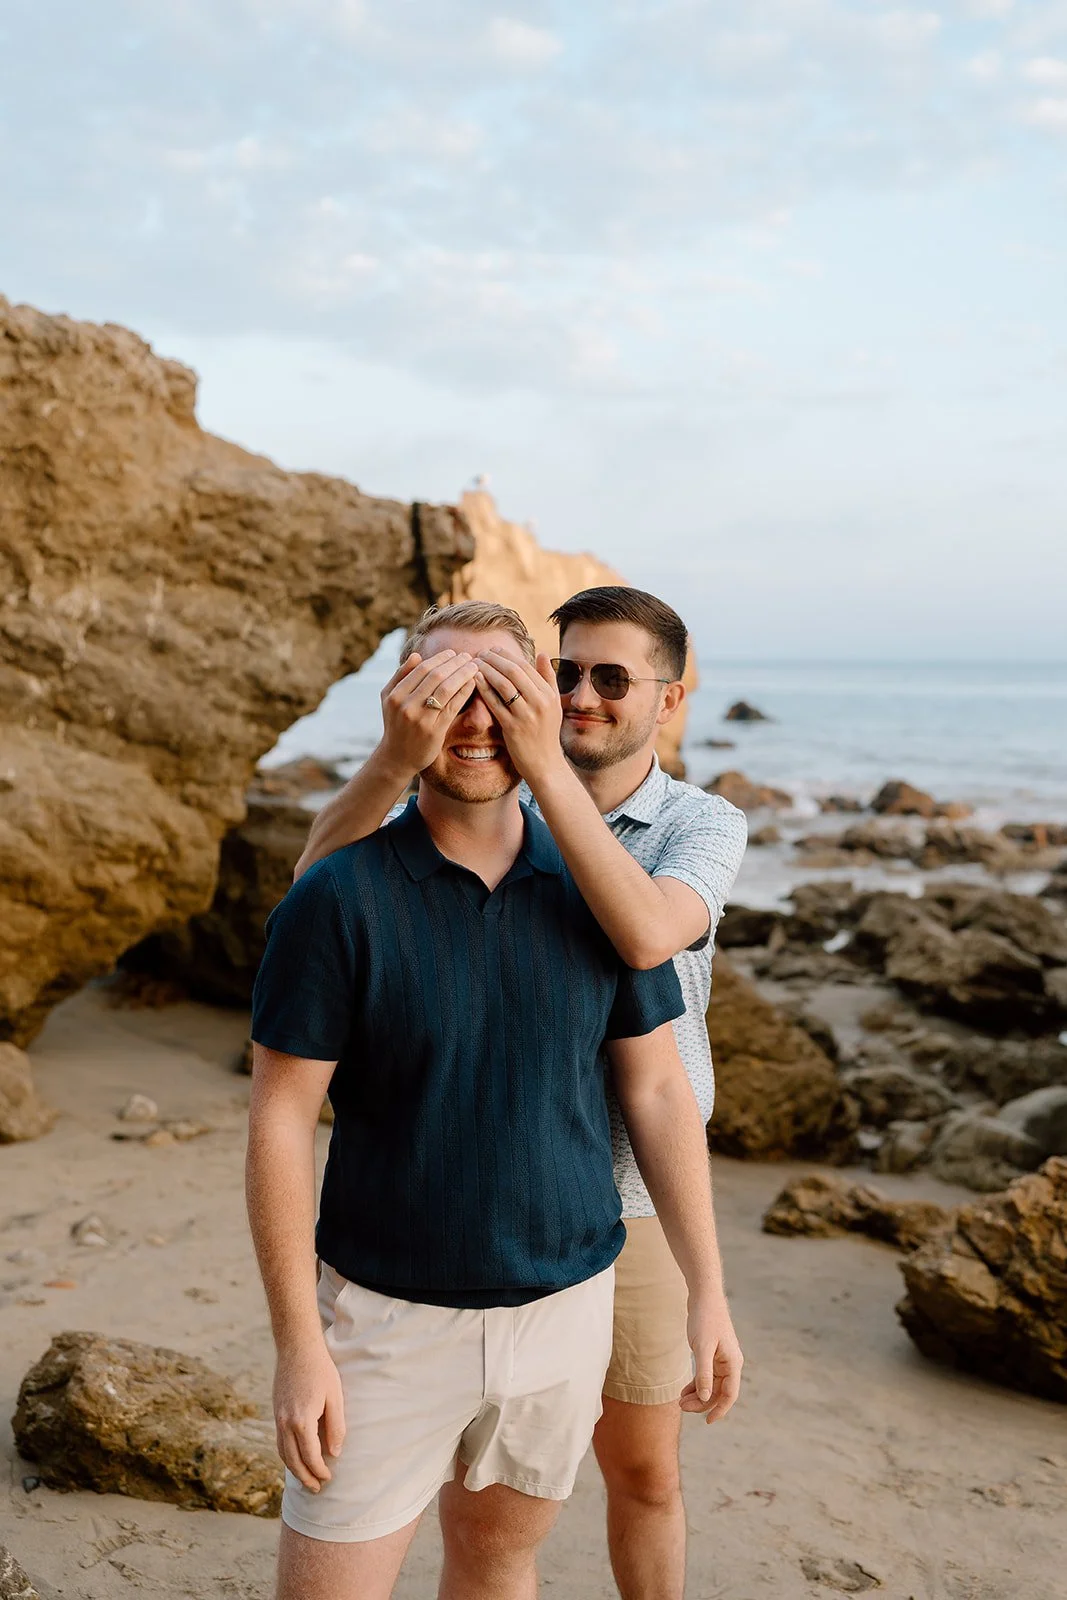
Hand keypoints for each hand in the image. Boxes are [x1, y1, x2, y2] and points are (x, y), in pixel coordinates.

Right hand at [273, 1338, 346, 1490]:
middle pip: (293, 1460)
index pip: (310, 1456)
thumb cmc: (321, 1370)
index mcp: (302, 1421)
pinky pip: (279, 1442)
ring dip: (294, 1469)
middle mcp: (286, 1423)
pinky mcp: (276, 1412)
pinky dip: (286, 1456)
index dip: (320, 1470)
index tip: (329, 1478)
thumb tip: (334, 1453)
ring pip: (283, 1453)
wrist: (297, 1348)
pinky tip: (295, 1458)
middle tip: (316, 1489)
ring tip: (305, 1480)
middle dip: (305, 1477)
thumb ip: (336, 1427)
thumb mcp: (335, 1397)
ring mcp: (278, 1418)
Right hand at [377, 650, 479, 777]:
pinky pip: (453, 705)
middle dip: (455, 663)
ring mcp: (421, 719)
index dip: (440, 658)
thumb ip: (401, 676)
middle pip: (436, 676)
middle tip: (468, 656)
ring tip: (474, 667)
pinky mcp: (435, 731)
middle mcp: (406, 706)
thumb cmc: (396, 723)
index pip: (422, 669)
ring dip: (463, 674)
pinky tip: (473, 683)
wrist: (397, 757)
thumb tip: (417, 655)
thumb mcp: (389, 699)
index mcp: (395, 695)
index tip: (453, 653)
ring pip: (446, 689)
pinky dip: (465, 691)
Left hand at [475, 650, 564, 784]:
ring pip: (504, 685)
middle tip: (481, 653)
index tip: (493, 649)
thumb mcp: (554, 704)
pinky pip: (495, 703)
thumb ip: (548, 678)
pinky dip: (484, 689)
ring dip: (487, 670)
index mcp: (549, 695)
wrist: (545, 764)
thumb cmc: (546, 732)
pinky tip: (475, 680)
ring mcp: (526, 716)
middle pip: (514, 672)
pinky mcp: (513, 728)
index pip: (526, 666)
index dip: (507, 655)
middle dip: (495, 659)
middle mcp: (540, 703)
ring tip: (475, 663)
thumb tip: (542, 653)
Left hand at [680, 1292, 742, 1423]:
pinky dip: (696, 1383)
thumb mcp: (702, 1347)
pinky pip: (706, 1375)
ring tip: (680, 1401)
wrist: (704, 1295)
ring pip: (711, 1385)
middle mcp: (730, 1363)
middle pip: (718, 1391)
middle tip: (681, 1406)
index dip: (719, 1410)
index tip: (707, 1422)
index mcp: (733, 1363)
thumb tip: (704, 1398)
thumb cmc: (705, 1319)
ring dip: (697, 1394)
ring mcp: (722, 1358)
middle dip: (701, 1402)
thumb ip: (703, 1374)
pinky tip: (684, 1389)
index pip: (729, 1394)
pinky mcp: (712, 1353)